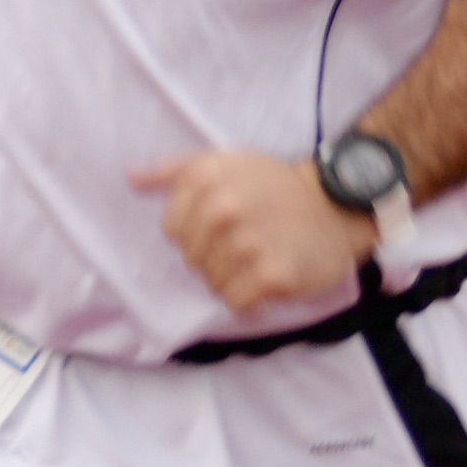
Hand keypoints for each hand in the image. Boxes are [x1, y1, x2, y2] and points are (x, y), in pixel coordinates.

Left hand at [142, 150, 373, 323]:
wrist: (335, 205)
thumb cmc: (273, 185)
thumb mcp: (223, 163)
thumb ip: (174, 171)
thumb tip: (131, 178)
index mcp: (204, 179)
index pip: (172, 231)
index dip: (195, 234)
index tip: (224, 226)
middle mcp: (222, 209)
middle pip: (191, 260)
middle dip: (214, 257)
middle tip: (248, 242)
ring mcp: (246, 243)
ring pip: (212, 284)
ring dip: (233, 279)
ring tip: (260, 258)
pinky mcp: (271, 275)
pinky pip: (237, 303)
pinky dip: (250, 299)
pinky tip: (268, 278)